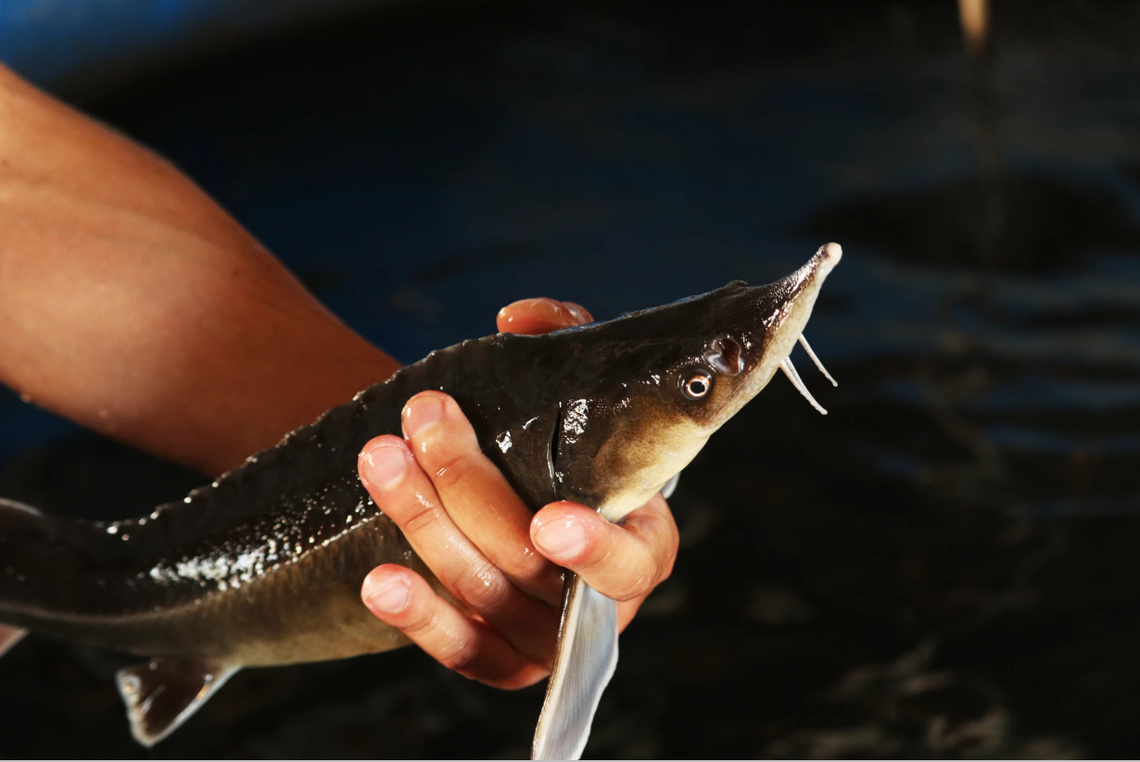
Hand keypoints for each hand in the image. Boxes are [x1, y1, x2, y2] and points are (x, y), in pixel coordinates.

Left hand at [356, 299, 679, 688]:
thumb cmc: (572, 452)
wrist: (543, 506)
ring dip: (423, 521)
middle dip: (468, 483)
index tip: (547, 519)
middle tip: (426, 415)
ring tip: (381, 457)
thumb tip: (520, 319)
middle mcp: (597, 602)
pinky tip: (378, 581)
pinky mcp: (498, 661)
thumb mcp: (583, 395)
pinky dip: (415, 616)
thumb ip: (567, 341)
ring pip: (481, 590)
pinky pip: (458, 649)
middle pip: (527, 561)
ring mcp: (544, 638)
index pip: (629, 561)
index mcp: (641, 541)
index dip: (590, 547)